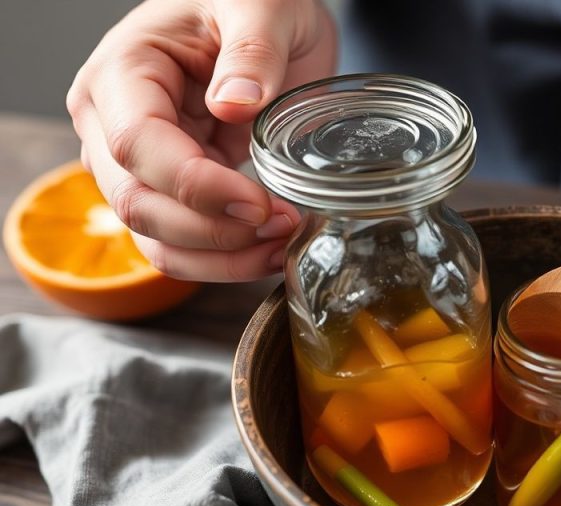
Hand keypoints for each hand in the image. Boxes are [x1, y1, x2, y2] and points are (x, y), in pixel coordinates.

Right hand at [67, 0, 335, 280]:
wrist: (260, 14)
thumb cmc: (251, 0)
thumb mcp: (262, 6)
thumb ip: (252, 52)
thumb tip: (233, 105)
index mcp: (121, 73)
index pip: (138, 147)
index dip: (197, 187)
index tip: (260, 204)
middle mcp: (111, 124)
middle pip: (139, 204)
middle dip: (212, 231)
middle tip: (282, 226)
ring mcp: (136, 163)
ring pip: (156, 237)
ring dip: (219, 257)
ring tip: (281, 245)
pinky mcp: (170, 188)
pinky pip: (182, 241)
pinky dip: (223, 258)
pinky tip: (269, 249)